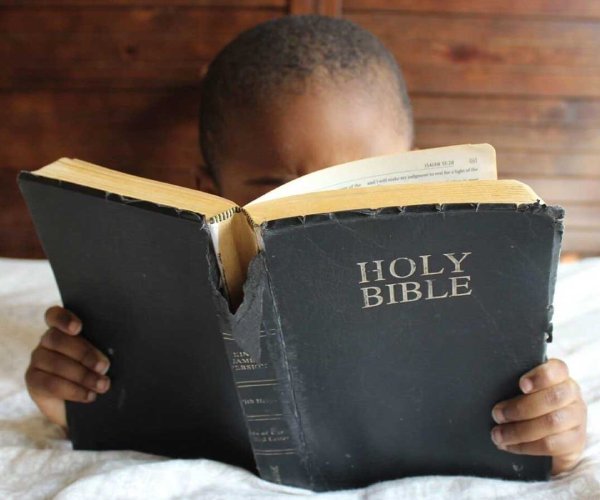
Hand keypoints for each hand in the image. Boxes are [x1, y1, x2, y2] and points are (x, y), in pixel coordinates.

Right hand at [25, 306, 110, 428]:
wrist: (82, 403)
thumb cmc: (98, 371)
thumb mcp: (103, 356)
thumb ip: (105, 346)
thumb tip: (119, 347)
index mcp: (64, 328)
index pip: (55, 315)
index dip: (64, 319)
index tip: (78, 328)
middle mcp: (47, 340)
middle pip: (58, 339)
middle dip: (84, 353)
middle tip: (104, 367)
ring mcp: (38, 359)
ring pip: (55, 363)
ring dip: (83, 375)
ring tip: (103, 385)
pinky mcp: (34, 380)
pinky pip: (51, 383)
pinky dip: (73, 390)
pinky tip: (89, 395)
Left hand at [490, 359, 586, 474]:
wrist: (549, 436)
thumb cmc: (527, 404)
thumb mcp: (522, 391)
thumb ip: (513, 386)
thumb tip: (486, 387)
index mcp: (559, 377)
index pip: (557, 369)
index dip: (540, 376)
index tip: (521, 385)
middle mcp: (572, 395)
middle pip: (553, 398)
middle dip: (520, 408)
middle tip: (496, 414)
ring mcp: (576, 418)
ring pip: (552, 423)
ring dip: (519, 430)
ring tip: (498, 434)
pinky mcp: (575, 441)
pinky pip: (551, 445)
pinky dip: (526, 446)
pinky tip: (509, 446)